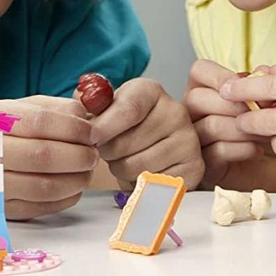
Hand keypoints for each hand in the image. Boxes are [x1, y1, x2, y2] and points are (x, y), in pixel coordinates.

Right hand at [0, 96, 98, 219]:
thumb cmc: (5, 131)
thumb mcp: (25, 109)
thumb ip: (58, 109)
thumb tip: (87, 120)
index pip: (39, 122)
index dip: (73, 128)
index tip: (92, 133)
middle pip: (42, 156)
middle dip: (79, 156)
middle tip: (93, 155)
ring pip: (45, 187)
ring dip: (77, 180)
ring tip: (87, 171)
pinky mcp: (3, 209)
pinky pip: (43, 208)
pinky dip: (67, 197)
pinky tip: (73, 185)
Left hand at [85, 78, 203, 191]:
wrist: (155, 143)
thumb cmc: (126, 125)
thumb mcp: (108, 108)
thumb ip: (91, 104)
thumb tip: (82, 100)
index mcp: (151, 91)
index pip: (127, 110)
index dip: (104, 128)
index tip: (90, 138)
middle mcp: (176, 112)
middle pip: (127, 143)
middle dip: (107, 152)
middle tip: (108, 149)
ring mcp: (188, 141)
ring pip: (137, 167)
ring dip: (121, 168)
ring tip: (124, 158)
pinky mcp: (194, 168)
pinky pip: (153, 184)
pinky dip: (140, 183)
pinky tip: (141, 171)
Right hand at [183, 60, 268, 188]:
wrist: (268, 170)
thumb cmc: (262, 133)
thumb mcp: (268, 105)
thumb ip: (269, 84)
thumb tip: (270, 70)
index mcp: (204, 91)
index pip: (199, 71)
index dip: (220, 75)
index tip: (243, 83)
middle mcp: (192, 114)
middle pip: (196, 98)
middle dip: (234, 104)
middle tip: (261, 112)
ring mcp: (195, 141)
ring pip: (210, 125)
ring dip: (244, 127)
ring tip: (266, 133)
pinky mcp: (204, 166)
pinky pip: (218, 151)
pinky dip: (243, 149)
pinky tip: (257, 151)